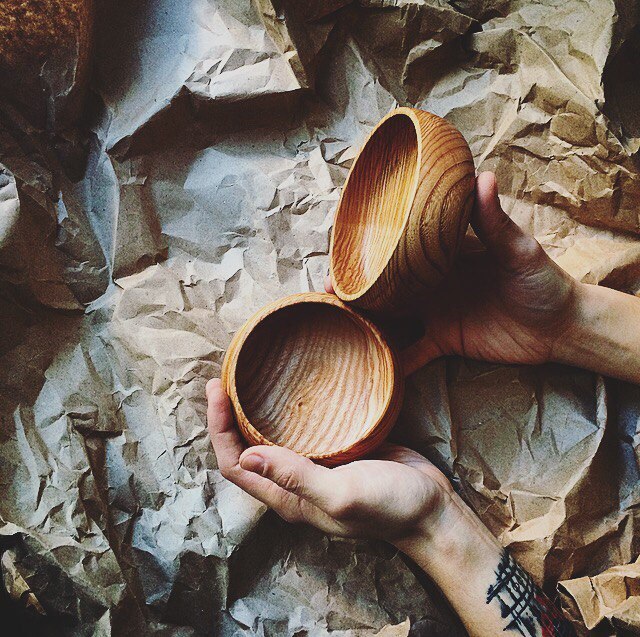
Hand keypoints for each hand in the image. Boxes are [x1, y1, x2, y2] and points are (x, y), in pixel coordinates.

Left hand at [206, 378, 454, 544]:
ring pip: (272, 437)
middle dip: (229, 416)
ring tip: (248, 376)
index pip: (235, 465)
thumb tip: (246, 455)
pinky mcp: (337, 450)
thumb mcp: (341, 493)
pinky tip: (293, 387)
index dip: (219, 429)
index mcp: (287, 497)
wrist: (432, 507)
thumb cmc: (389, 507)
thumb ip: (295, 476)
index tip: (217, 389)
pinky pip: (302, 429)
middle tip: (226, 376)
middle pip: (246, 449)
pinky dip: (288, 410)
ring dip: (254, 411)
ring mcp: (315, 466)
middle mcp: (294, 482)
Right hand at [327, 171, 578, 374]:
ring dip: (367, 319)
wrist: (560, 326)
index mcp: (444, 254)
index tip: (344, 244)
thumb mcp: (518, 250)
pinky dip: (396, 361)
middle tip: (328, 289)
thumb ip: (494, 222)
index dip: (373, 244)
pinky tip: (373, 368)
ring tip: (337, 322)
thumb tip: (481, 176)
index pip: (402, 244)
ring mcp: (435, 312)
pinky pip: (413, 353)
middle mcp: (432, 281)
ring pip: (392, 315)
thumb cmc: (542, 280)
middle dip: (357, 285)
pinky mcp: (444, 341)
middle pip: (387, 281)